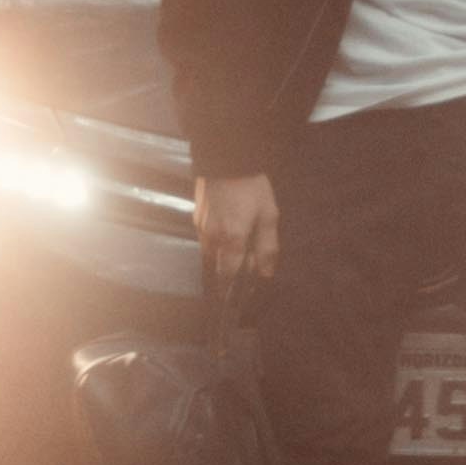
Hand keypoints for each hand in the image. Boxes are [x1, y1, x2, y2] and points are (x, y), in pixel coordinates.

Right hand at [195, 169, 280, 285]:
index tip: (236, 306)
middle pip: (216, 271)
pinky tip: (224, 248)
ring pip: (209, 258)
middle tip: (233, 296)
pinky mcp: (196, 219)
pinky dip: (215, 251)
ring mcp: (202, 229)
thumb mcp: (268, 214)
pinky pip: (205, 243)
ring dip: (220, 267)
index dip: (232, 293)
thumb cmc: (253, 187)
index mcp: (232, 240)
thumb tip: (266, 274)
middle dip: (225, 284)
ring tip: (231, 273)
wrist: (226, 158)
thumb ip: (267, 246)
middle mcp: (213, 239)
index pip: (229, 277)